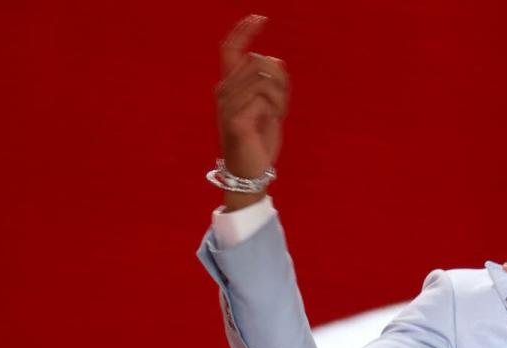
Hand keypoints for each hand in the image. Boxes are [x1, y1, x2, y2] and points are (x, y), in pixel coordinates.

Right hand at [215, 14, 288, 178]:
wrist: (250, 170)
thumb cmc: (259, 139)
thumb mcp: (270, 106)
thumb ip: (271, 84)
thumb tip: (276, 60)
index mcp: (230, 86)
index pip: (231, 50)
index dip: (243, 31)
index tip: (260, 17)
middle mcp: (224, 91)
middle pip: (259, 61)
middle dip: (279, 78)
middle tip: (282, 103)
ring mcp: (227, 105)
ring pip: (264, 78)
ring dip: (280, 94)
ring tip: (278, 112)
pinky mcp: (235, 119)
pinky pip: (264, 97)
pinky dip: (277, 106)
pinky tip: (274, 118)